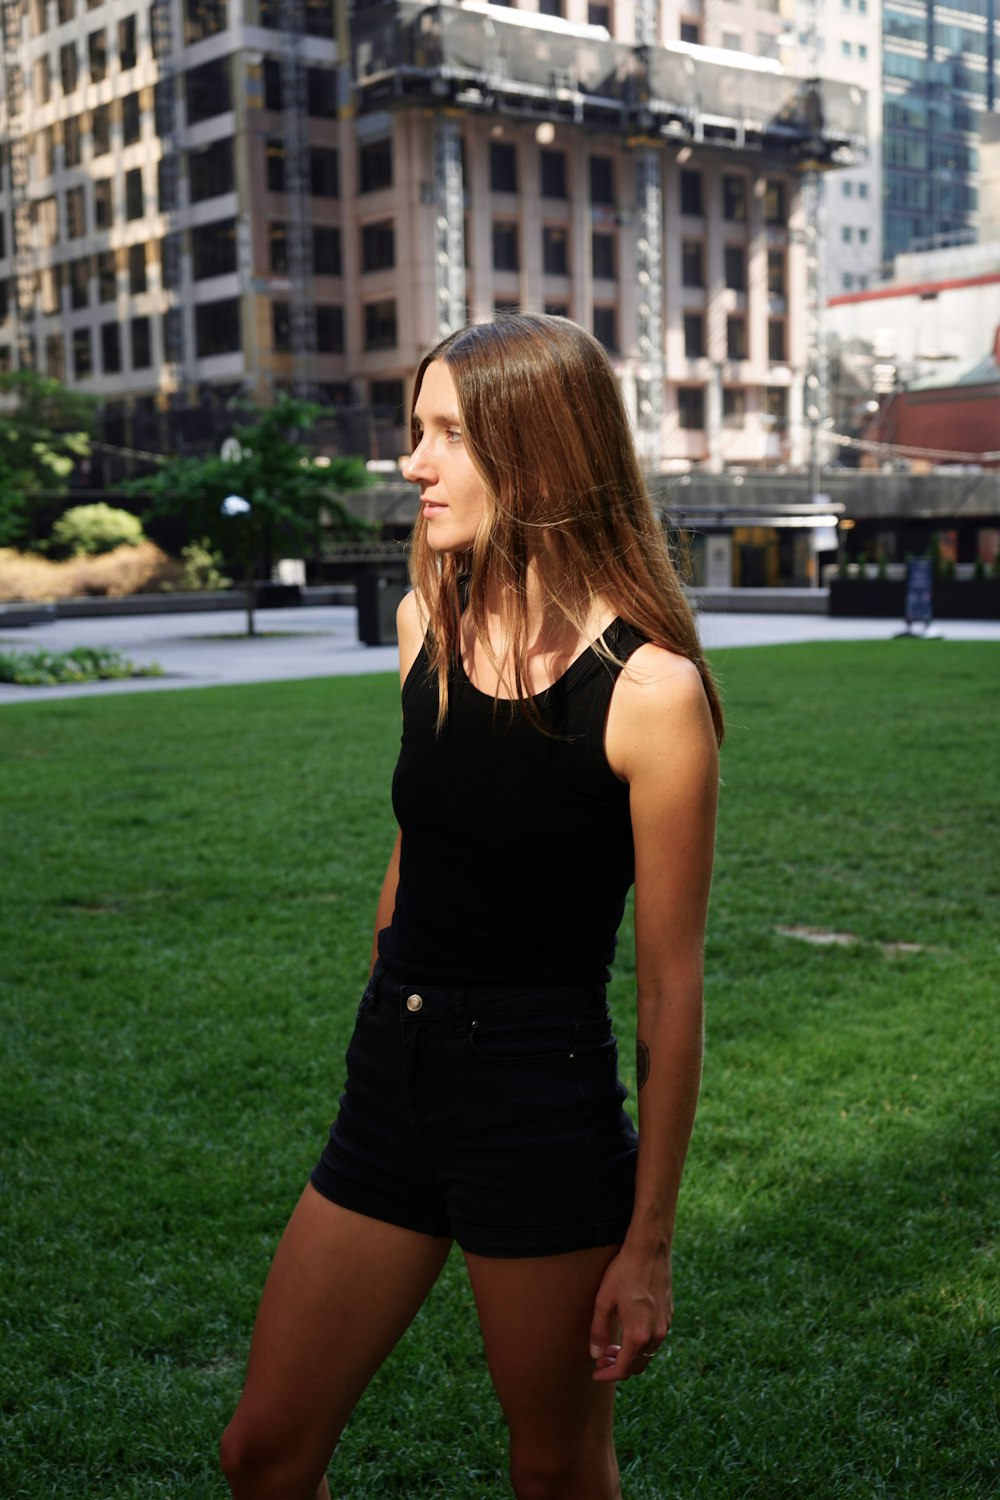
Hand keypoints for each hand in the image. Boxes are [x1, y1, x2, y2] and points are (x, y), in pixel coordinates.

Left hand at [588, 1242, 672, 1381]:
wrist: (650, 1250)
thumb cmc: (624, 1272)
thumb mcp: (604, 1301)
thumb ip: (598, 1331)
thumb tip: (595, 1355)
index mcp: (638, 1335)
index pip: (624, 1369)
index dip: (608, 1374)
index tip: (596, 1373)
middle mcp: (655, 1335)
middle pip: (637, 1365)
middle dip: (618, 1367)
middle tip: (601, 1360)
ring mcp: (664, 1325)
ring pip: (648, 1354)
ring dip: (630, 1356)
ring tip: (612, 1348)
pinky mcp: (668, 1315)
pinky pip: (654, 1340)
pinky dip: (640, 1344)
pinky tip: (628, 1332)